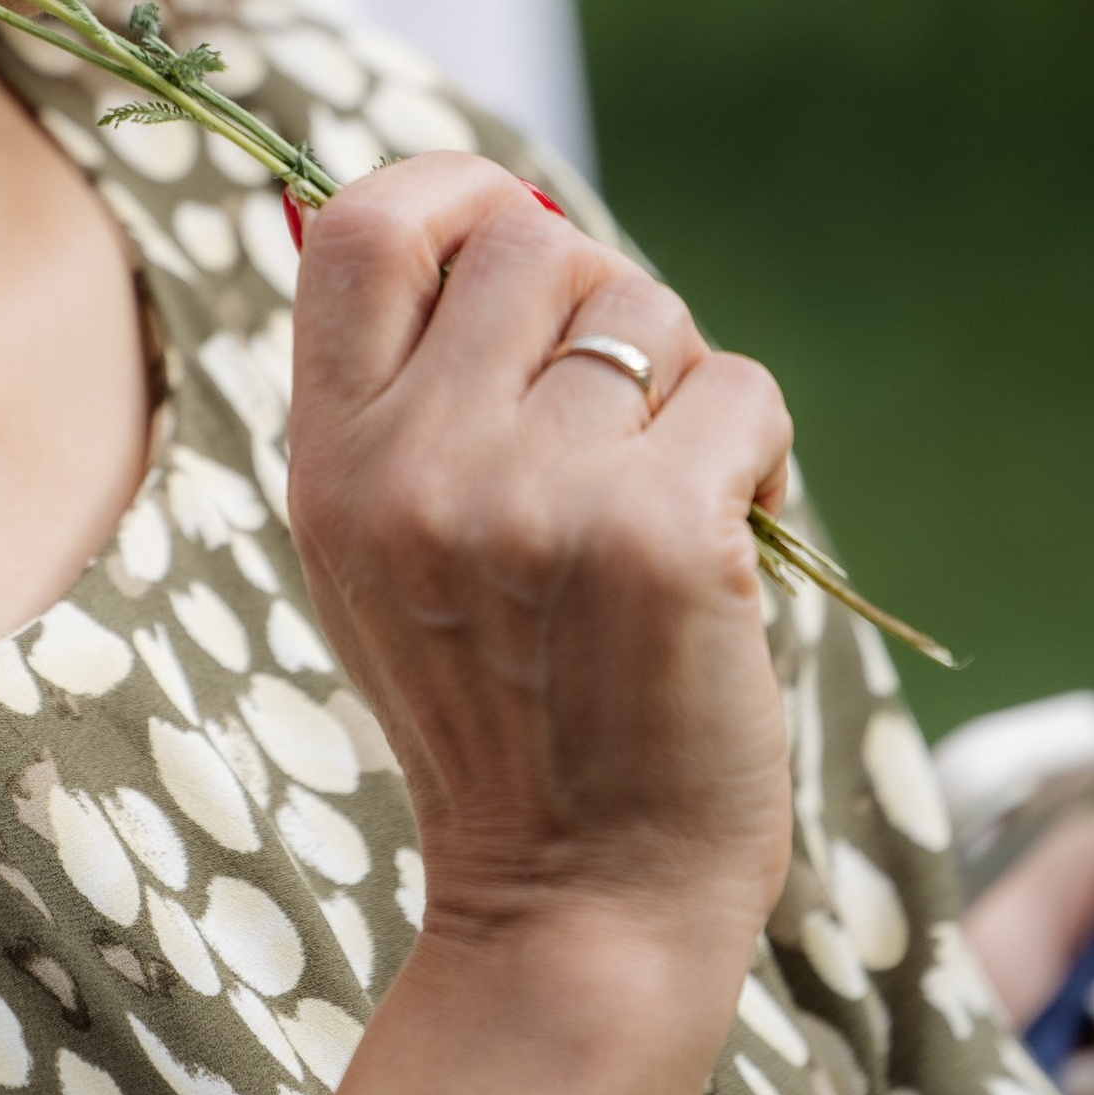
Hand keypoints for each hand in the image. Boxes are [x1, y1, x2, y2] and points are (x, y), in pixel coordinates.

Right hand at [285, 157, 794, 973]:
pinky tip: (734, 540)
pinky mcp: (658, 534)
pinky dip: (764, 455)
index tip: (509, 232)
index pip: (365, 229)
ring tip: (672, 497)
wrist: (581, 901)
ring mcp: (533, 499)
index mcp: (330, 465)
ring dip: (688, 387)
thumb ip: (409, 401)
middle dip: (604, 303)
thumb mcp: (386, 558)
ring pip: (652, 311)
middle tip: (620, 416)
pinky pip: (743, 391)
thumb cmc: (505, 716)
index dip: (454, 193)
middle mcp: (414, 469)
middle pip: (535, 245)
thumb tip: (502, 216)